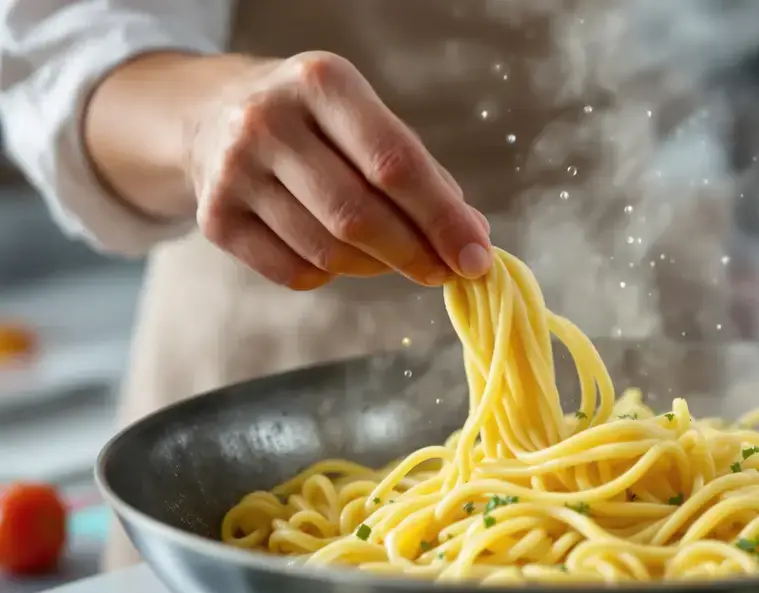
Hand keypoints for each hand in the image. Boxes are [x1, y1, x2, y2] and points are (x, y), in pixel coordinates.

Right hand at [185, 51, 491, 288]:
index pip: (395, 163)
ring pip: (328, 252)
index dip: (443, 219)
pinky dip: (332, 275)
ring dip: (377, 266)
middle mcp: (269, 121)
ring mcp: (233, 171)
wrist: (213, 114)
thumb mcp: (366, 119)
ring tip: (392, 255)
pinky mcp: (215, 219)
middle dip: (415, 254)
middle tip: (445, 271)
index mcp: (322, 83)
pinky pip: (294, 272)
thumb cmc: (316, 122)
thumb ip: (421, 174)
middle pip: (358, 215)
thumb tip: (472, 238)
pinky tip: (340, 253)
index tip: (476, 258)